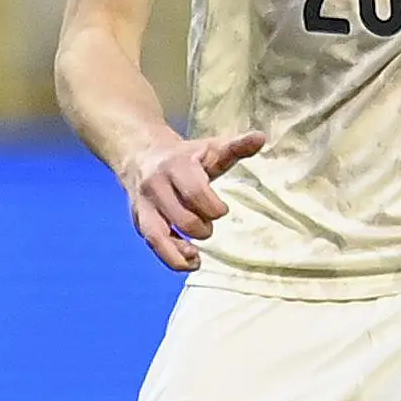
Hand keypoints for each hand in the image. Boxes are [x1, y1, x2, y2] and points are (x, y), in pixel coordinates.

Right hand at [121, 131, 264, 270]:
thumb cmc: (186, 157)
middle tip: (210, 221)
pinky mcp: (139, 220)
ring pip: (159, 236)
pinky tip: (189, 261)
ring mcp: (144, 205)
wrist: (141, 154)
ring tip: (197, 254)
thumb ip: (236, 147)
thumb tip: (261, 138)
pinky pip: (153, 244)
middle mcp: (156, 185)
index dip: (213, 207)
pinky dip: (172, 258)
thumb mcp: (210, 148)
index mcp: (176, 165)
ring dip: (184, 249)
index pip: (195, 192)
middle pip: (182, 218)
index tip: (223, 210)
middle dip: (203, 226)